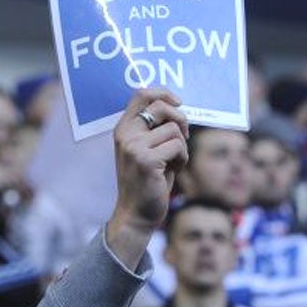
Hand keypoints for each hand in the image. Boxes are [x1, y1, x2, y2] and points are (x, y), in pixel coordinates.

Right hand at [107, 89, 187, 268]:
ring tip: (174, 162)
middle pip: (161, 106)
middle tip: (184, 136)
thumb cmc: (146, 181)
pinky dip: (183, 158)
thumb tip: (177, 106)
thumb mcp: (145, 149)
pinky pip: (178, 146)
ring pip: (174, 130)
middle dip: (181, 119)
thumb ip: (153, 129)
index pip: (140, 94)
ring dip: (182, 146)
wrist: (136, 213)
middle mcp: (125, 134)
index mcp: (123, 129)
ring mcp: (134, 147)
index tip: (178, 102)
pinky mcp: (146, 160)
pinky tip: (174, 170)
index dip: (163, 92)